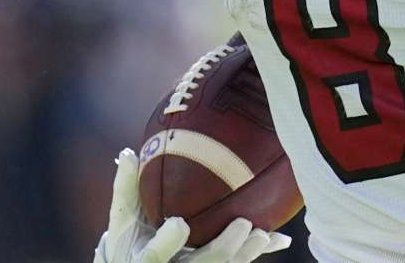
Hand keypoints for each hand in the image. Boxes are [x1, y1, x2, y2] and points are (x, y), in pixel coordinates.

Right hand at [93, 149, 290, 262]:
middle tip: (242, 225)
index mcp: (145, 258)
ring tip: (263, 234)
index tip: (180, 223)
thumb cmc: (129, 243)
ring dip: (246, 254)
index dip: (168, 242)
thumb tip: (128, 152)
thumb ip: (126, 189)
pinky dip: (258, 253)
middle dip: (223, 248)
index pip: (155, 255)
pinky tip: (281, 239)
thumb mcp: (123, 221)